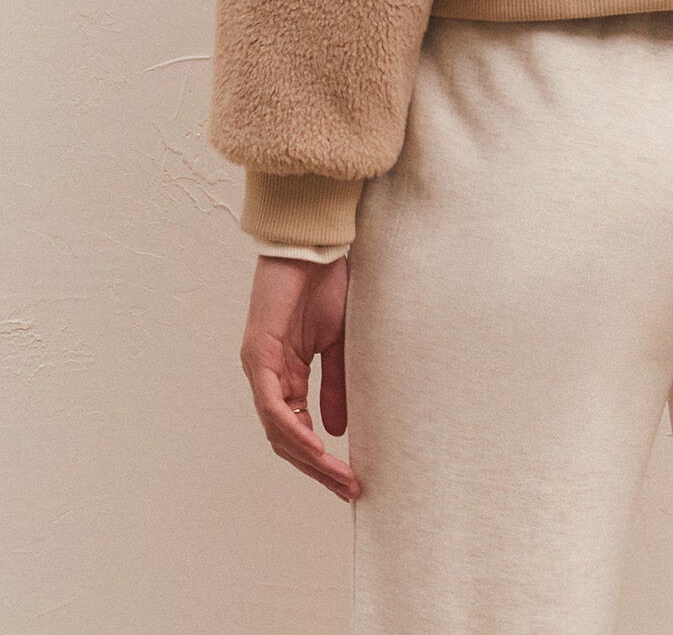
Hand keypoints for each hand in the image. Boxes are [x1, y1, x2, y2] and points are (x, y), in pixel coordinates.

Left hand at [240, 253, 361, 501]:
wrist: (312, 246)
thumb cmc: (325, 286)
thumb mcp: (338, 344)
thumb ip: (334, 386)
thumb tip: (338, 433)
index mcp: (285, 375)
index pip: (298, 431)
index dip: (322, 461)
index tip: (351, 481)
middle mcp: (267, 378)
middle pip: (286, 440)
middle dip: (318, 470)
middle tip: (349, 490)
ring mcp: (259, 369)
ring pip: (278, 430)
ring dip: (309, 458)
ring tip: (339, 476)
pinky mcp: (257, 355)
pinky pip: (274, 406)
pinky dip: (295, 430)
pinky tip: (318, 447)